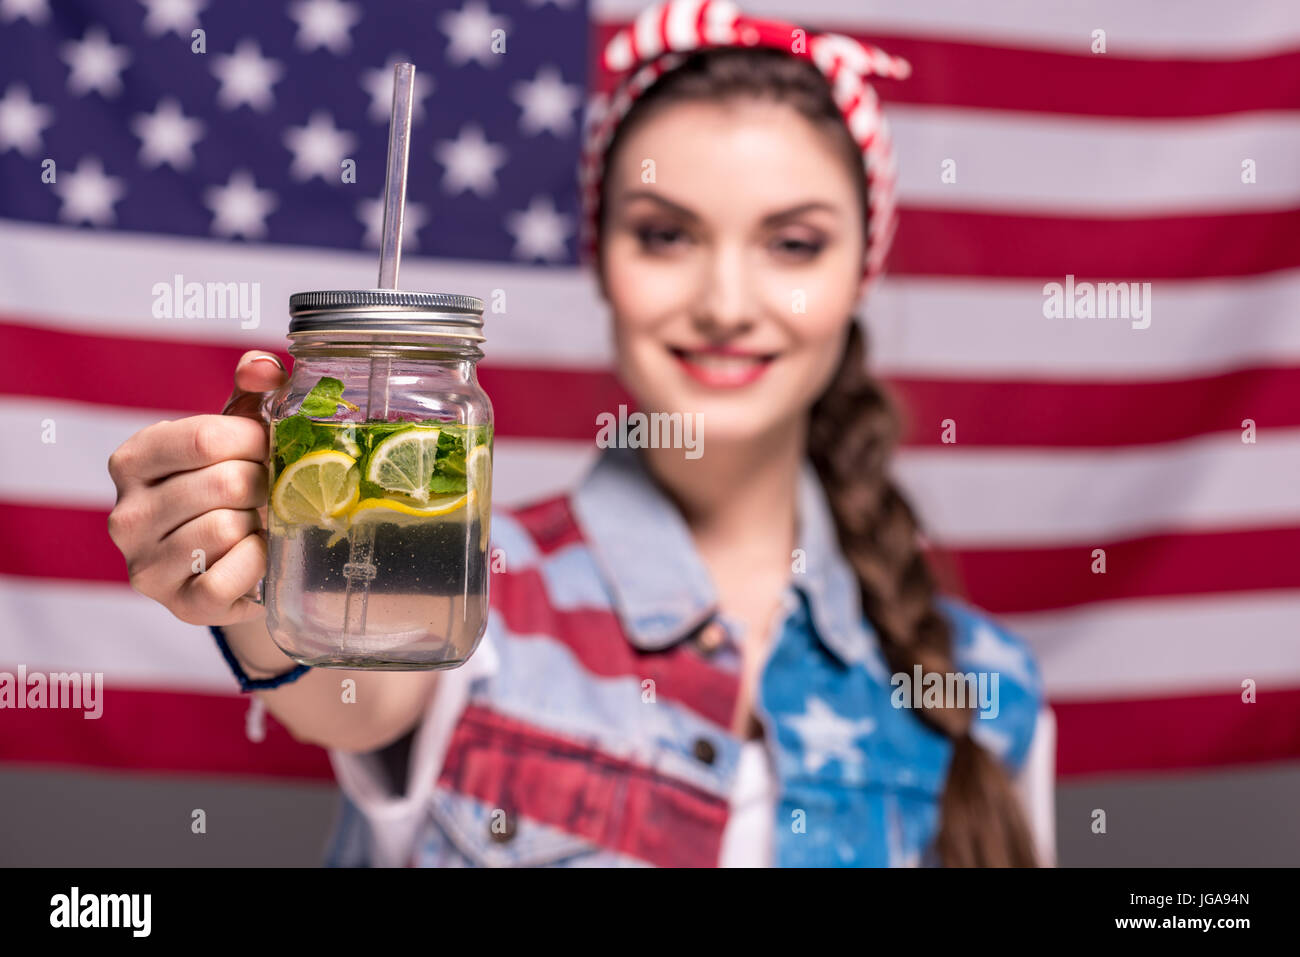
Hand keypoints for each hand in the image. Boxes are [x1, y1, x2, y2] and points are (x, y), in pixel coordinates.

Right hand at [107, 351, 286, 625]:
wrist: (231, 560)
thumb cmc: (230, 483)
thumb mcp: (236, 433)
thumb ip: (252, 392)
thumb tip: (265, 364)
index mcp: (133, 460)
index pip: (207, 438)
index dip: (256, 440)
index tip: (270, 448)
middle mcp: (127, 513)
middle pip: (226, 484)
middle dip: (265, 485)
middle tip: (270, 491)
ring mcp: (145, 563)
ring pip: (226, 530)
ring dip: (260, 525)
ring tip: (258, 523)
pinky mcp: (176, 604)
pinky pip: (223, 580)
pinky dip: (254, 566)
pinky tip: (257, 555)